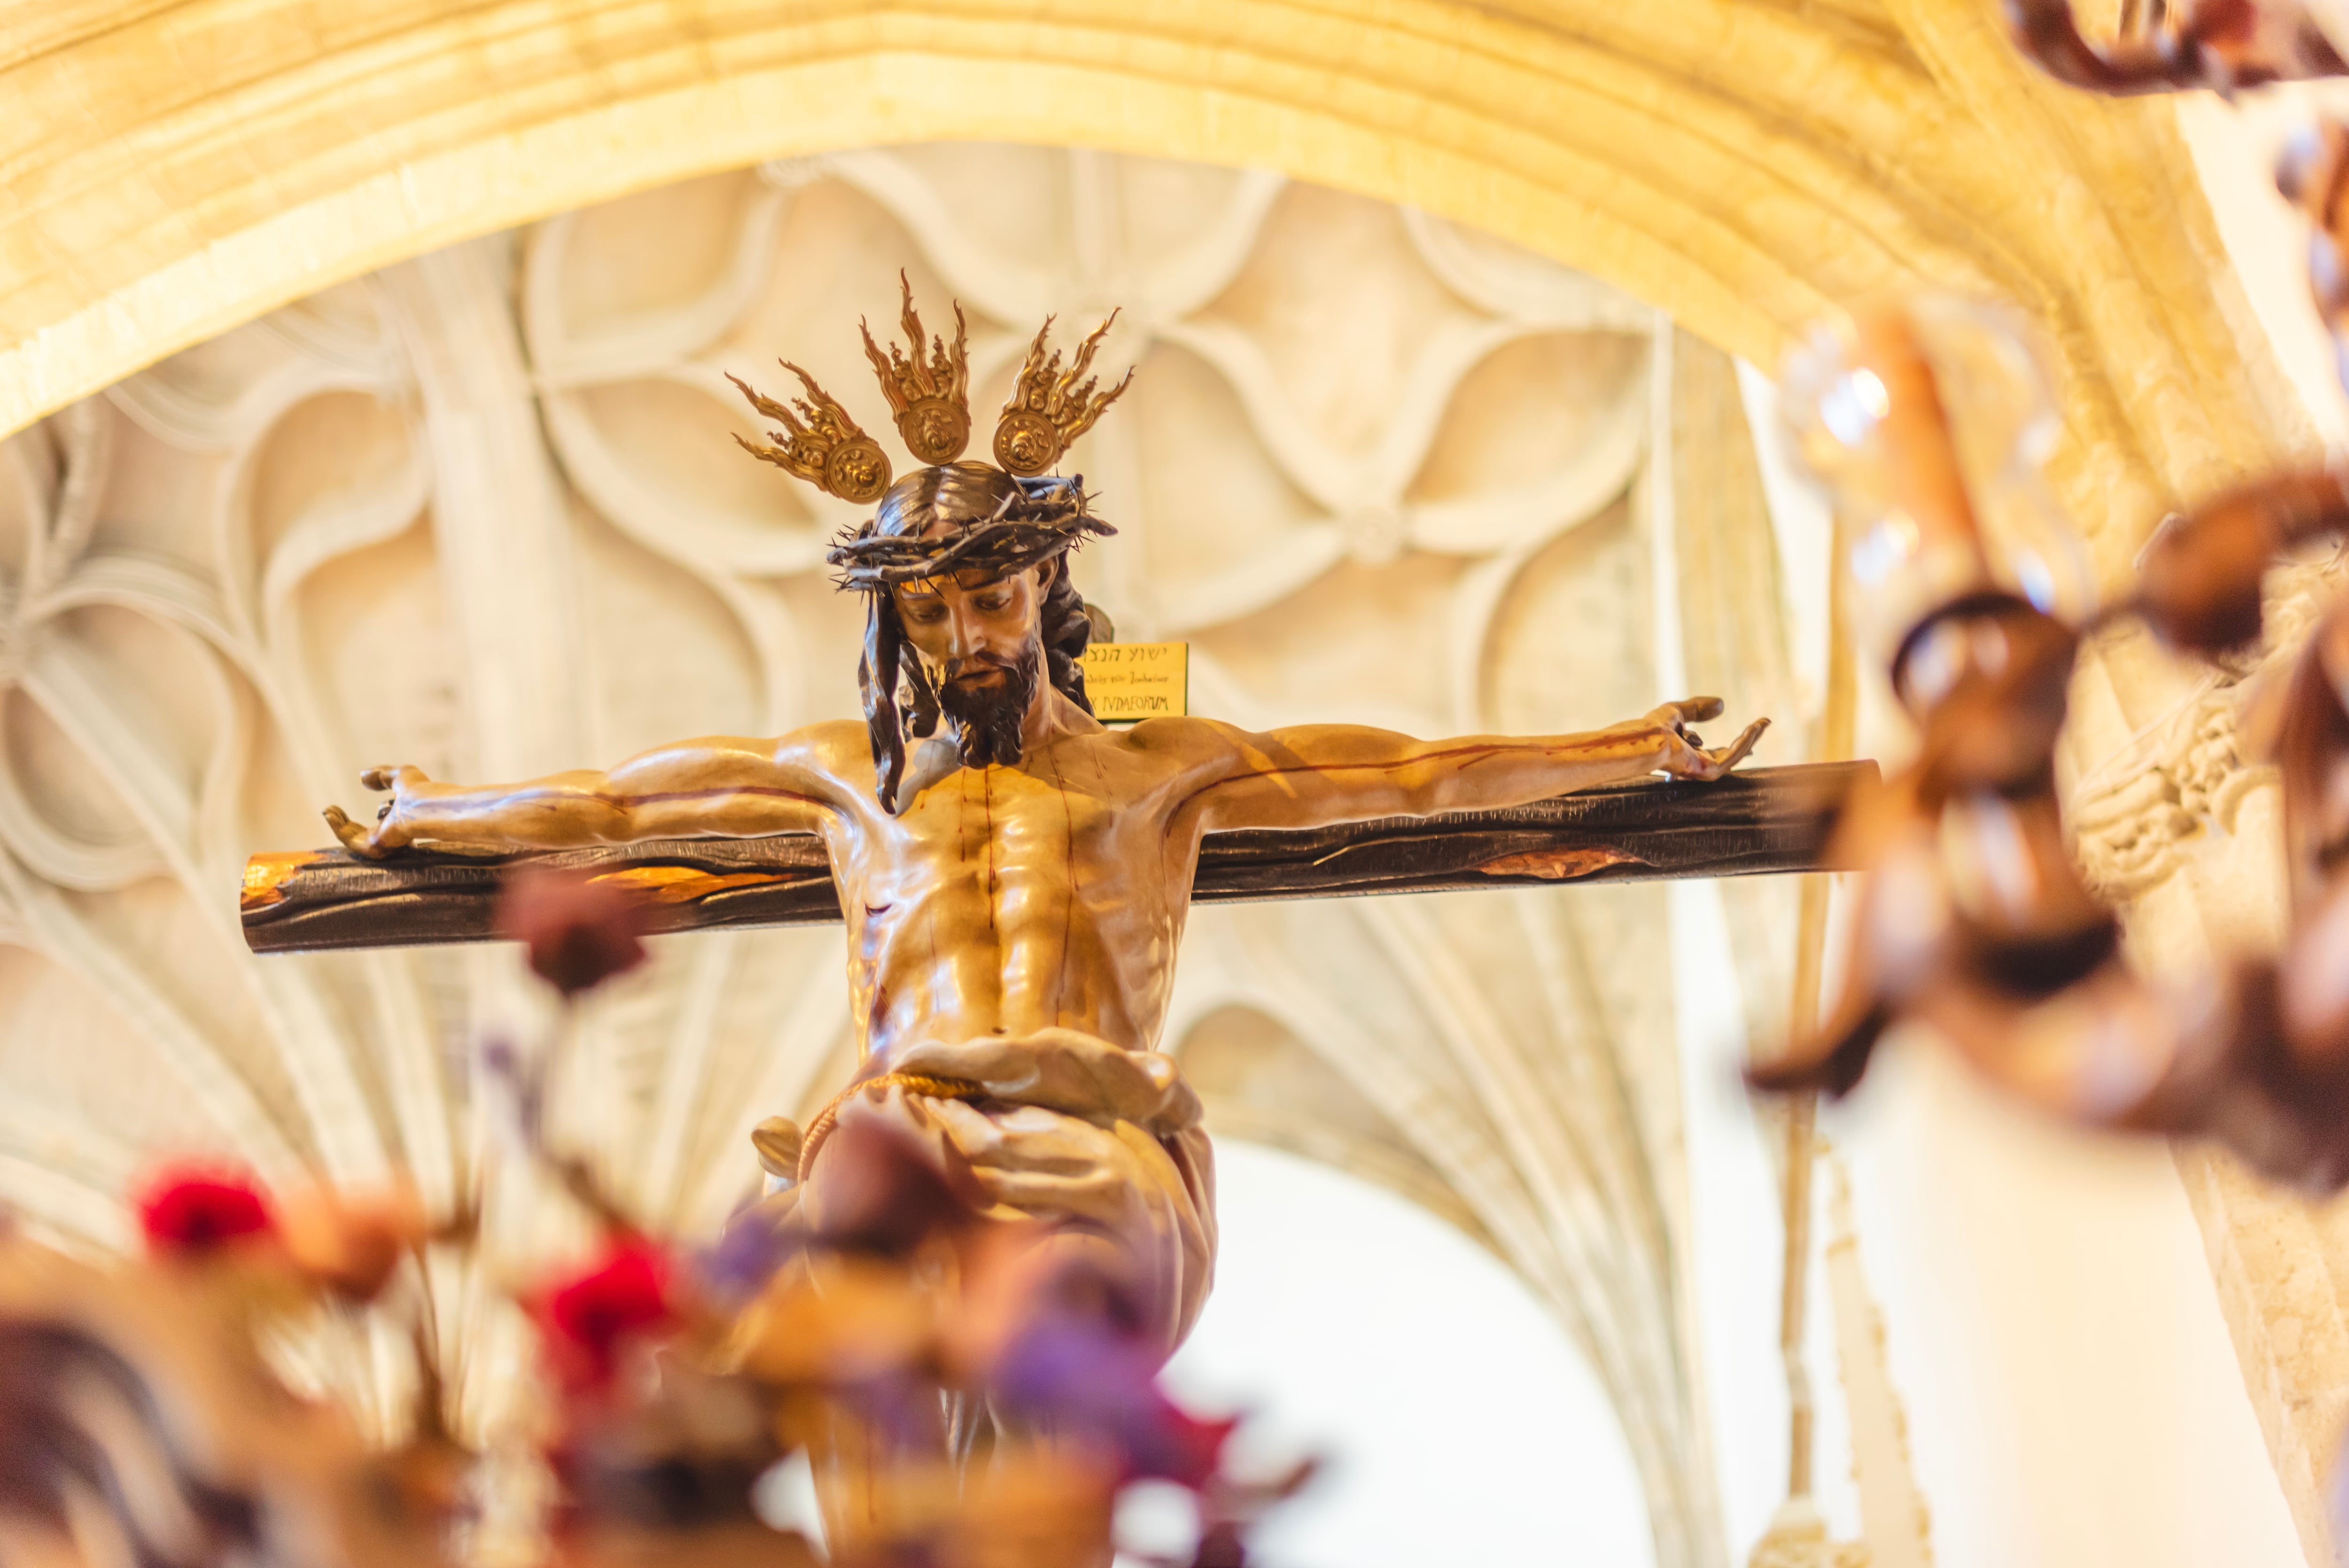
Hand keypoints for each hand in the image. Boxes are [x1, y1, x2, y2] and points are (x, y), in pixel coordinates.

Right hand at [323, 765, 429, 857]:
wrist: (422, 804)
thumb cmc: (418, 790)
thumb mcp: (399, 776)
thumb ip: (382, 775)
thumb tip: (362, 777)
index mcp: (400, 822)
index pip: (377, 824)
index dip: (357, 818)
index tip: (338, 807)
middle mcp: (392, 835)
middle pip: (362, 833)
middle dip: (344, 823)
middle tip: (330, 809)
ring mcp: (384, 843)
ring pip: (354, 838)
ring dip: (338, 825)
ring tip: (327, 810)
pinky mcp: (376, 847)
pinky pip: (351, 841)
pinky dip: (338, 828)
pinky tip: (329, 813)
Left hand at [1642, 695, 1766, 780]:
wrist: (1646, 738)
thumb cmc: (1653, 728)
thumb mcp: (1678, 711)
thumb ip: (1698, 708)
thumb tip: (1722, 704)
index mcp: (1689, 756)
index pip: (1718, 752)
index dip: (1736, 741)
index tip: (1752, 730)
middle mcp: (1697, 766)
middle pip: (1731, 754)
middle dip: (1749, 739)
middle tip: (1765, 723)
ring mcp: (1703, 771)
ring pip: (1735, 754)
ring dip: (1751, 737)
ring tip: (1765, 722)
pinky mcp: (1709, 771)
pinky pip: (1733, 755)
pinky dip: (1746, 741)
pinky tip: (1755, 727)